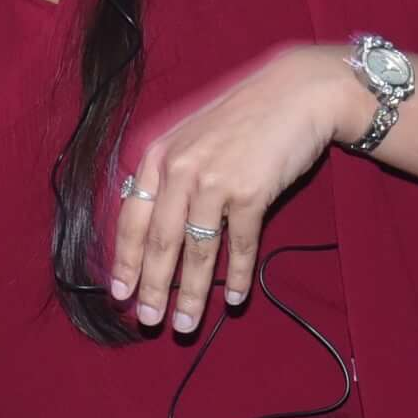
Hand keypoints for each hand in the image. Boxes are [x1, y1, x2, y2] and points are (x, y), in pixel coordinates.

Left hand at [108, 44, 352, 335]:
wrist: (296, 94)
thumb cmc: (243, 119)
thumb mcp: (192, 138)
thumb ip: (170, 176)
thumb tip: (153, 225)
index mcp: (157, 158)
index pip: (131, 220)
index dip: (125, 261)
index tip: (120, 294)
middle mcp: (179, 170)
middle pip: (159, 242)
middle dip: (152, 287)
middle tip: (150, 321)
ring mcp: (214, 182)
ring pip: (197, 252)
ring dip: (192, 293)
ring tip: (186, 323)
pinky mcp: (250, 193)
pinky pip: (239, 245)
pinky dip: (239, 275)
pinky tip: (236, 298)